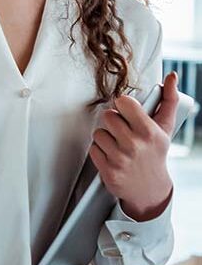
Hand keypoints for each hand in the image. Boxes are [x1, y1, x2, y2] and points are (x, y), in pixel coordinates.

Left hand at [90, 72, 177, 220]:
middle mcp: (134, 145)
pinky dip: (100, 151)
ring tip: (119, 145)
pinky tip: (112, 156)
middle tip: (124, 131)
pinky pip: (93, 148)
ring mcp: (120, 159)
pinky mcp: (108, 171)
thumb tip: (171, 76)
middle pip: (107, 116)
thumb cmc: (155, 153)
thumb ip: (169, 99)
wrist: (150, 189)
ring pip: (98, 132)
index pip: (123, 102)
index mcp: (148, 131)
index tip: (128, 113)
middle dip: (114, 122)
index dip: (123, 106)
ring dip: (106, 137)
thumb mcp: (165, 127)